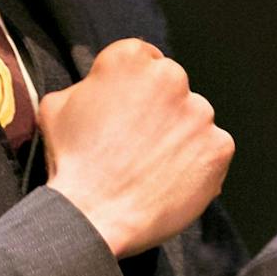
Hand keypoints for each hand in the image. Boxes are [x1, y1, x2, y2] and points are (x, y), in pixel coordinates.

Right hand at [37, 38, 233, 257]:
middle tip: (138, 142)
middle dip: (159, 109)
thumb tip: (101, 88)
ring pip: (194, 118)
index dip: (135, 86)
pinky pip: (212, 149)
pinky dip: (198, 162)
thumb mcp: (57, 107)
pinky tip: (172, 179)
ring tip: (152, 166)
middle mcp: (171, 76)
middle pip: (172, 87)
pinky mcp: (219, 146)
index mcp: (130, 58)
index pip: (144, 59)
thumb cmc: (72, 162)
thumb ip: (89, 86)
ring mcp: (200, 112)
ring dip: (179, 135)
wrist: (93, 216)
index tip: (129, 108)